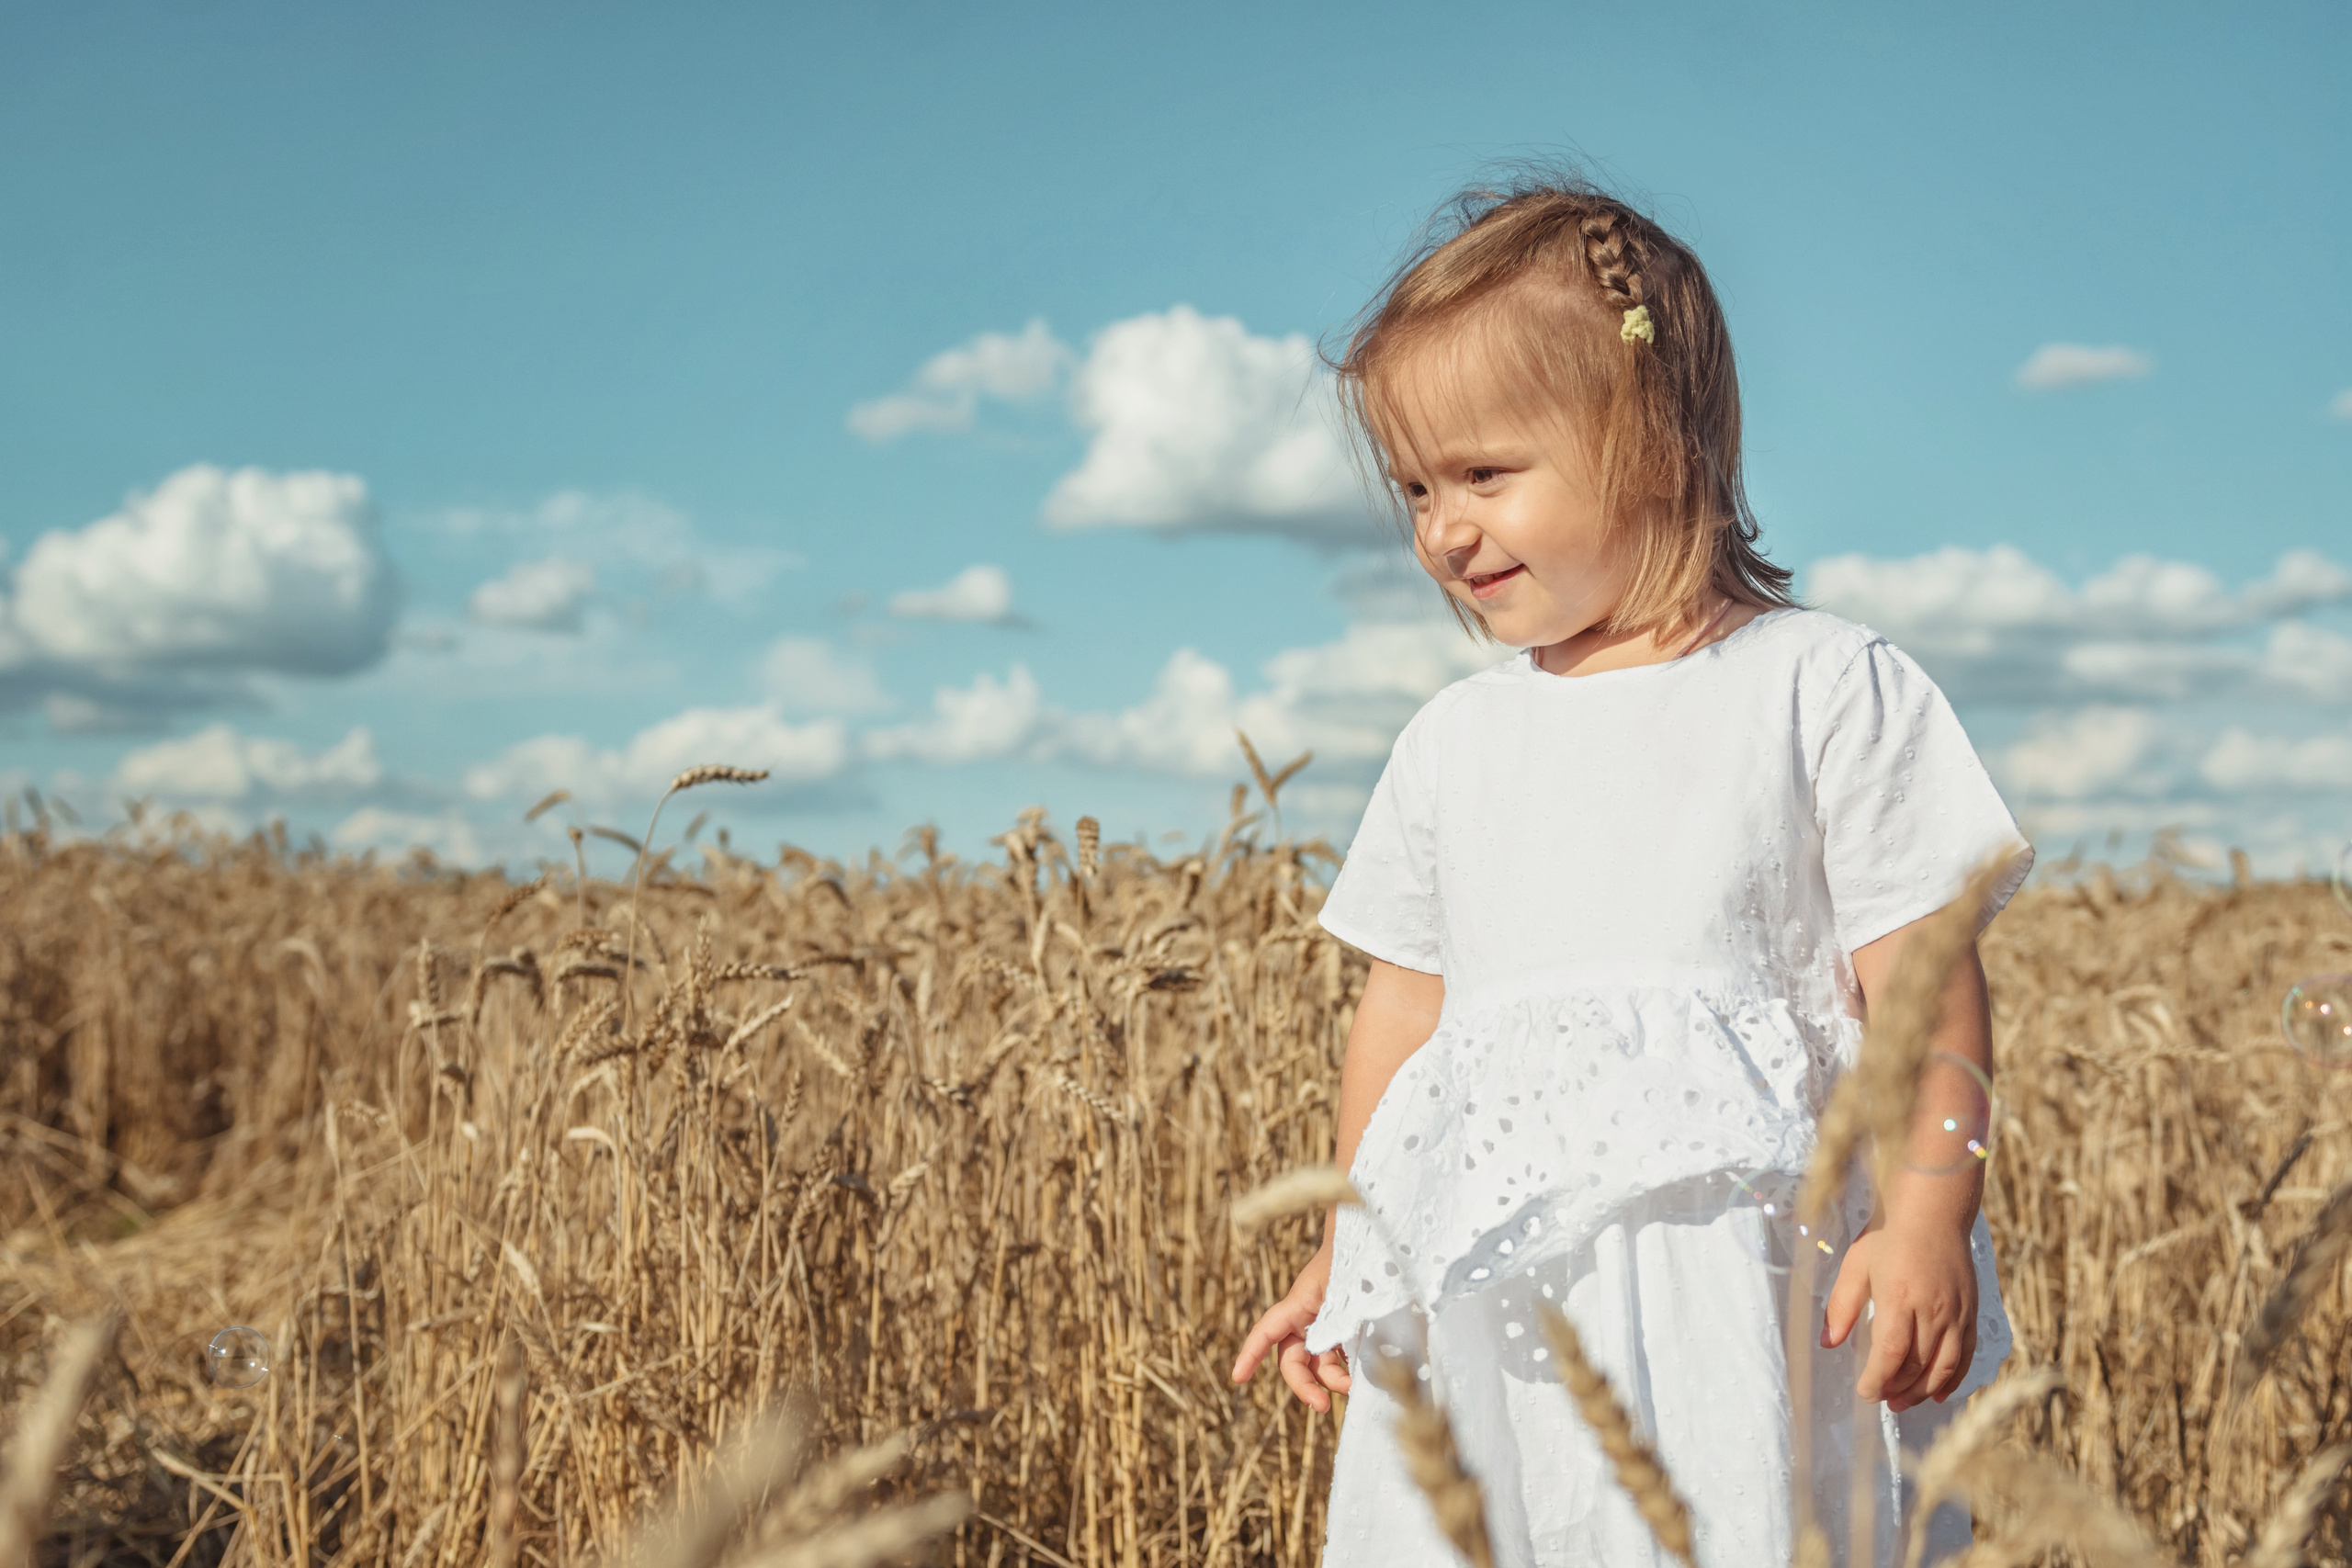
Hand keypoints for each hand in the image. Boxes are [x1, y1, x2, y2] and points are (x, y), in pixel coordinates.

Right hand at [1230, 1243, 1351, 1412]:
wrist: (1374, 1234)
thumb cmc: (1359, 1256)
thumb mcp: (1349, 1293)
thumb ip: (1340, 1329)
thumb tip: (1342, 1369)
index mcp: (1301, 1302)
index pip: (1267, 1331)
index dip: (1251, 1354)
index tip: (1238, 1378)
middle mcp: (1308, 1314)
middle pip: (1294, 1358)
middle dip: (1305, 1385)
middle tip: (1322, 1406)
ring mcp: (1326, 1320)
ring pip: (1318, 1361)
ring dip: (1331, 1379)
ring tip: (1354, 1388)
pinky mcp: (1344, 1324)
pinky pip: (1337, 1353)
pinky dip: (1345, 1367)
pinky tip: (1362, 1374)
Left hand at [1822, 1219, 1977, 1412]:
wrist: (1933, 1212)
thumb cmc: (1889, 1236)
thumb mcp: (1856, 1265)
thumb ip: (1842, 1306)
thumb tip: (1828, 1343)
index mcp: (1900, 1298)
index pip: (1890, 1354)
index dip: (1878, 1380)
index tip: (1865, 1393)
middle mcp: (1933, 1310)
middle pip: (1917, 1366)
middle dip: (1896, 1389)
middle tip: (1881, 1399)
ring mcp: (1957, 1313)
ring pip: (1944, 1367)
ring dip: (1923, 1392)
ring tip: (1903, 1403)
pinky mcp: (1972, 1313)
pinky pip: (1966, 1356)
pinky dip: (1953, 1379)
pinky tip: (1937, 1394)